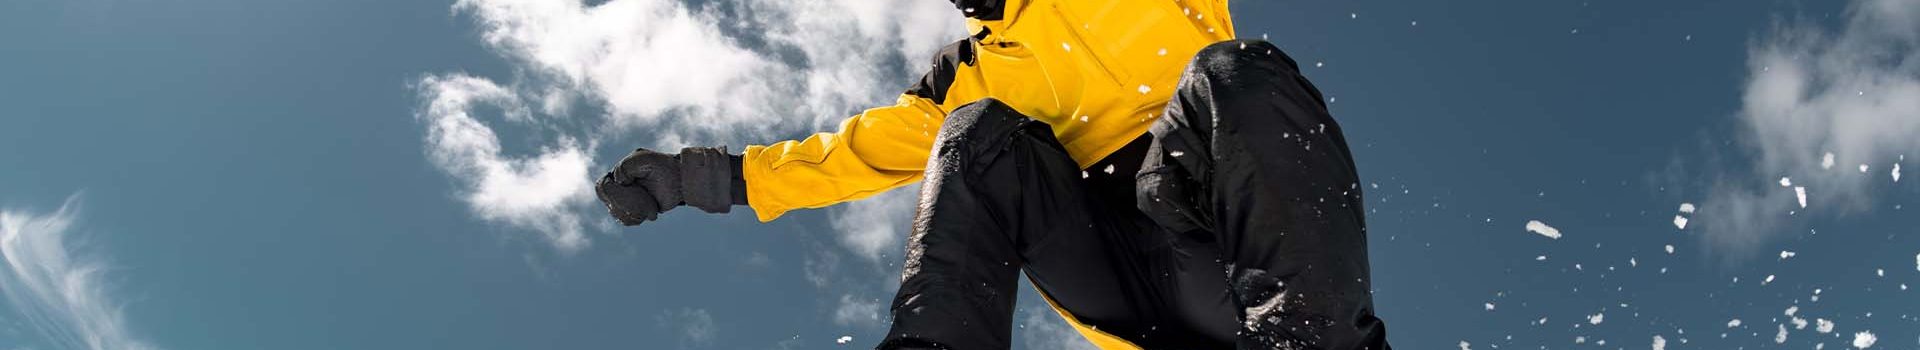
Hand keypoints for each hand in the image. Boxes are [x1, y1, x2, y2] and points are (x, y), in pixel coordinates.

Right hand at [594, 147, 742, 225]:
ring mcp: (624, 198)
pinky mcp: (633, 209)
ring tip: (653, 210)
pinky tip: (651, 212)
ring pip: (617, 214)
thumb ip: (626, 166)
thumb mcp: (646, 159)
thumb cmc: (666, 167)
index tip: (638, 191)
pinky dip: (638, 219)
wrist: (682, 180)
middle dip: (629, 207)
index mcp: (619, 171)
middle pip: (610, 203)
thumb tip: (617, 181)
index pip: (604, 187)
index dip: (618, 194)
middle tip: (649, 206)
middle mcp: (618, 184)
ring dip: (636, 214)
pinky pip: (626, 220)